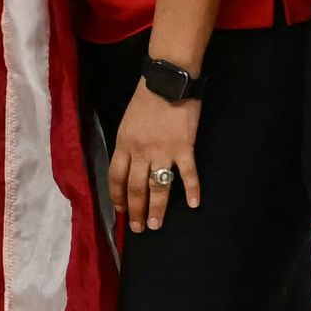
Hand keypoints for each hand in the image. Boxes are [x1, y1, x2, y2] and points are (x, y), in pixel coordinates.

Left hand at [108, 86, 202, 233]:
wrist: (168, 81)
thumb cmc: (146, 100)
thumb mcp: (128, 123)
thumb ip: (128, 146)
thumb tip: (129, 167)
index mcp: (124, 144)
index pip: (116, 177)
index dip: (117, 196)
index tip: (120, 212)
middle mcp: (140, 151)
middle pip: (135, 187)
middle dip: (135, 210)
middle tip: (139, 228)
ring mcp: (163, 151)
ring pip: (157, 186)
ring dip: (157, 207)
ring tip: (157, 224)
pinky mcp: (184, 147)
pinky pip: (188, 173)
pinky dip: (192, 190)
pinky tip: (194, 204)